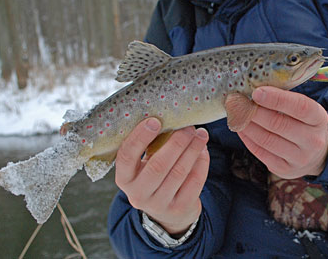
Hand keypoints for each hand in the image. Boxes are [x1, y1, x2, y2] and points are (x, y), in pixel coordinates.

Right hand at [114, 118, 209, 234]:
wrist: (166, 211)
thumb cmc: (153, 175)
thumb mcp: (143, 164)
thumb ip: (150, 144)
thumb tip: (170, 116)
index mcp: (124, 178)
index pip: (126, 157)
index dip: (139, 137)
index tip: (155, 120)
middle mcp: (138, 194)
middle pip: (158, 165)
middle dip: (176, 142)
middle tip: (188, 126)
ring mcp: (159, 205)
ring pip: (179, 173)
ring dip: (192, 149)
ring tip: (201, 134)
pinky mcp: (179, 209)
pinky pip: (194, 182)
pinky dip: (201, 163)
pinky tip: (203, 150)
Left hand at [225, 86, 327, 178]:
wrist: (316, 155)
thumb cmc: (303, 123)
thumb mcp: (304, 109)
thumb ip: (284, 99)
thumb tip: (254, 89)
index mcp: (319, 119)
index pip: (300, 107)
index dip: (277, 99)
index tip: (257, 92)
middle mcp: (313, 140)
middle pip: (279, 124)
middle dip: (255, 111)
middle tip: (237, 101)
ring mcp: (300, 158)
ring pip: (267, 140)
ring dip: (247, 125)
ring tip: (236, 113)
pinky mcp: (285, 169)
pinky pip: (260, 152)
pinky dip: (247, 138)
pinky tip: (240, 127)